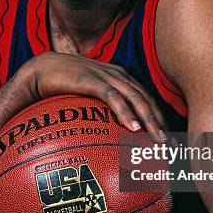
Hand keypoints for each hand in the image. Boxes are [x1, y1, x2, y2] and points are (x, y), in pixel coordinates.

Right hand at [19, 52, 166, 140]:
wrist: (42, 68)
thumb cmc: (64, 85)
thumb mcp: (89, 96)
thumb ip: (102, 109)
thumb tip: (109, 136)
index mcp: (120, 78)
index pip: (147, 97)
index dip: (160, 116)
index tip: (168, 138)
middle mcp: (118, 75)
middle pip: (147, 98)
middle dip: (161, 121)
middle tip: (169, 144)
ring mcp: (106, 76)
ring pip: (136, 98)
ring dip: (149, 119)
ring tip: (157, 139)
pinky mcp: (91, 80)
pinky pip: (113, 97)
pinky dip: (125, 112)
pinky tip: (132, 127)